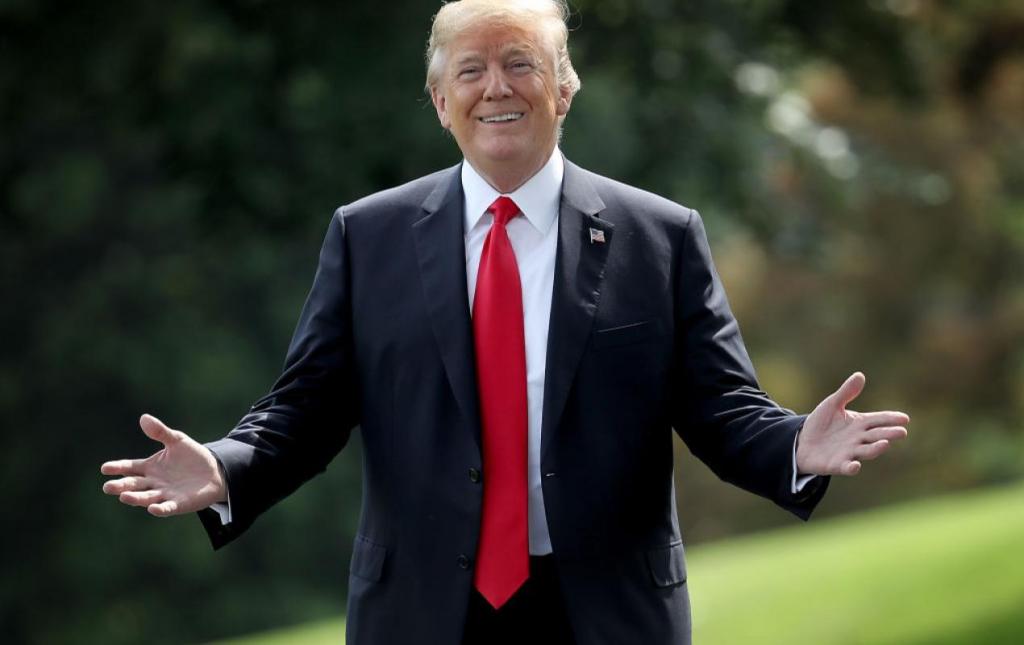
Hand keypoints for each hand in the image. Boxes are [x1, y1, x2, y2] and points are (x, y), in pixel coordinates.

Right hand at [101, 414, 226, 516]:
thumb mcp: (177, 440)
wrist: (215, 471)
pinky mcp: (178, 504)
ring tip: (124, 497)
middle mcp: (153, 482)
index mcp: (149, 467)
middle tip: (108, 487)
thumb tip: (144, 417)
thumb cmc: (192, 457)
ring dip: (135, 498)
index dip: (117, 467)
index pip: (129, 467)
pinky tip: (152, 508)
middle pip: (133, 485)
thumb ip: (160, 432)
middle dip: (121, 486)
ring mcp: (164, 494)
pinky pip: (167, 508)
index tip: (105, 468)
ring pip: (146, 497)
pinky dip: (159, 509)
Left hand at [796, 372, 908, 476]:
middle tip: (902, 432)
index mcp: (859, 423)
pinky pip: (846, 467)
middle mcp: (858, 439)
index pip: (878, 420)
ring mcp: (849, 452)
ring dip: (875, 449)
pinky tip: (855, 465)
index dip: (891, 419)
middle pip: (876, 435)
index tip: (905, 418)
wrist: (802, 441)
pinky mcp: (837, 465)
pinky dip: (851, 467)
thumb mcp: (832, 404)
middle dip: (889, 434)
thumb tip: (860, 375)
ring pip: (866, 451)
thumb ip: (846, 392)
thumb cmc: (821, 423)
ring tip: (885, 444)